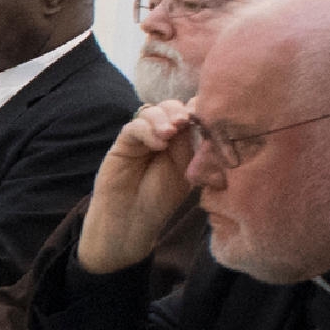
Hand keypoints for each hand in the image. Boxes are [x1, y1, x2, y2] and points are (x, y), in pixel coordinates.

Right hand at [77, 99, 202, 274]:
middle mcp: (161, 136)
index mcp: (181, 142)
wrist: (130, 221)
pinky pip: (134, 126)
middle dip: (179, 111)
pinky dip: (147, 130)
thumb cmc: (159, 202)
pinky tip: (157, 144)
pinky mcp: (123, 144)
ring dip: (163, 118)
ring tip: (170, 133)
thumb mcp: (185, 173)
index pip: (189, 114)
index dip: (197, 110)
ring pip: (151, 111)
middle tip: (185, 122)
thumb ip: (192, 147)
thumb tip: (202, 120)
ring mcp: (141, 138)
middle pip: (171, 107)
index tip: (206, 117)